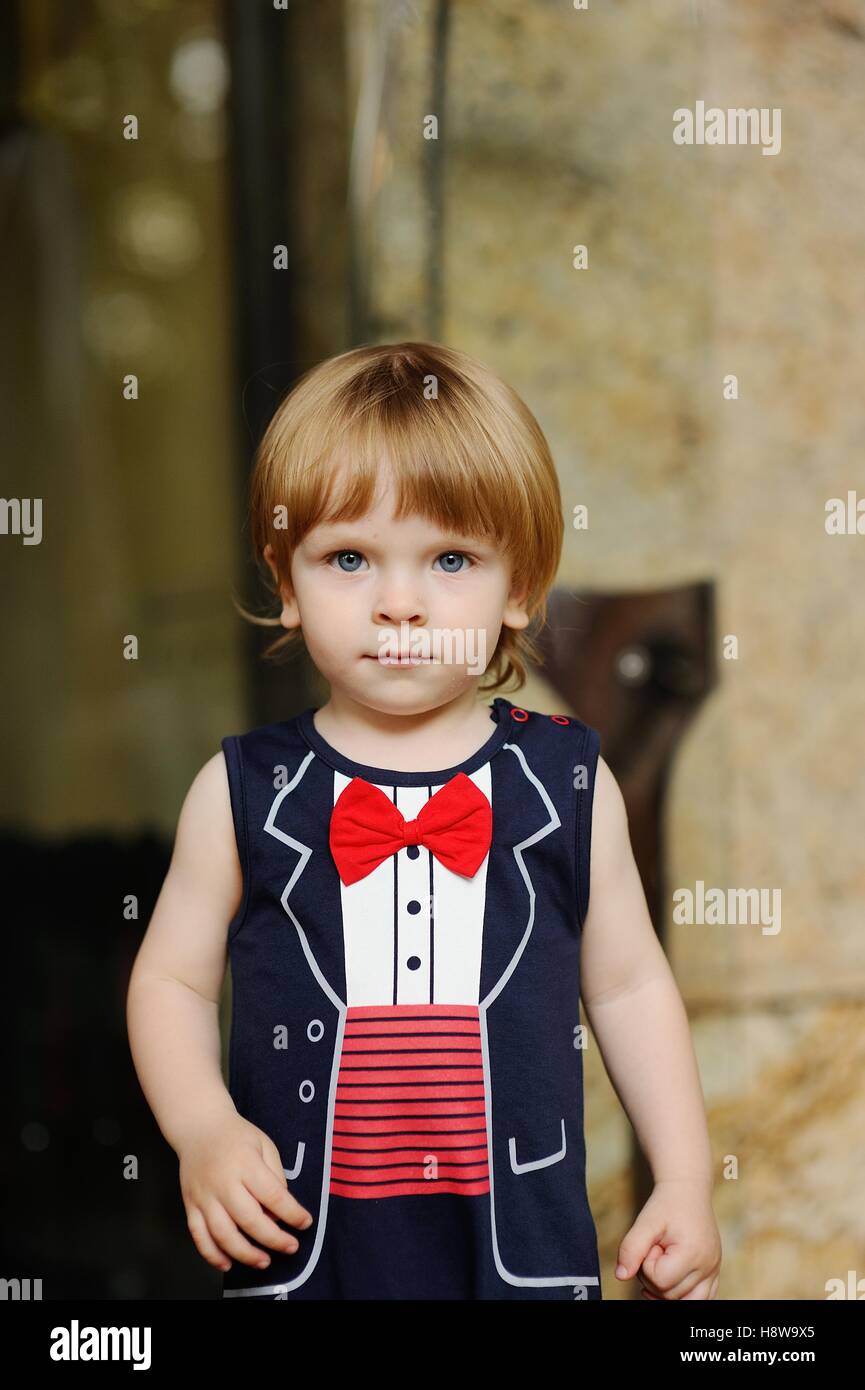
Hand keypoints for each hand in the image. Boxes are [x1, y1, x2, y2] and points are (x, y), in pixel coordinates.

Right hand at [178, 1111, 313, 1272]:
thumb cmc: (237, 1137)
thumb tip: (280, 1211)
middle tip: (291, 1247)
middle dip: (273, 1238)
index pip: (273, 1195)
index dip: (292, 1214)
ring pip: (223, 1234)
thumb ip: (275, 1176)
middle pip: (249, 1219)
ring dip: (245, 1254)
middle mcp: (223, 1182)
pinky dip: (212, 1255)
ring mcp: (203, 1196)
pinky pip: (199, 1236)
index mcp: (245, 1163)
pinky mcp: (189, 1205)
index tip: (305, 1223)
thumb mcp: (264, 1145)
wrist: (199, 1127)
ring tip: (264, 1262)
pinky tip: (229, 1264)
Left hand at [615, 1178, 720, 1299]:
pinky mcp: (714, 1273)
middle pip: (670, 1295)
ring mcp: (713, 1271)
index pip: (660, 1281)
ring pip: (683, 1301)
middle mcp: (708, 1266)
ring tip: (662, 1262)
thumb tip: (621, 1275)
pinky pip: (700, 1299)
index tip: (651, 1244)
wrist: (687, 1191)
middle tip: (655, 1249)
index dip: (647, 1264)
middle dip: (654, 1275)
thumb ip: (631, 1248)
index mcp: (693, 1253)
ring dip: (666, 1288)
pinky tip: (670, 1280)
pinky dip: (682, 1295)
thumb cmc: (667, 1204)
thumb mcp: (645, 1221)